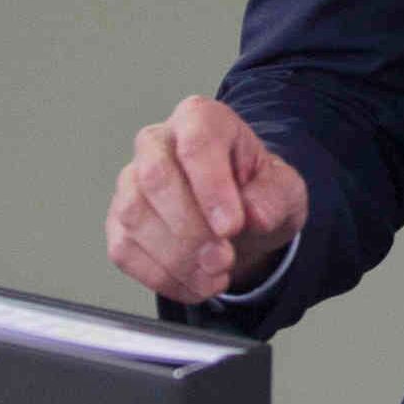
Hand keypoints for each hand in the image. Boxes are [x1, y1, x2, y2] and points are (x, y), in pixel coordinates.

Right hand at [104, 97, 305, 304]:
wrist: (240, 218)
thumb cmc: (256, 192)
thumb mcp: (284, 190)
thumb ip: (274, 198)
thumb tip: (254, 215)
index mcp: (200, 119)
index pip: (196, 143)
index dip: (211, 188)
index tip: (231, 227)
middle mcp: (157, 143)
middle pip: (156, 178)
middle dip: (191, 229)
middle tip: (223, 259)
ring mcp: (131, 181)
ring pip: (134, 217)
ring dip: (177, 258)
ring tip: (215, 275)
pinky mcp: (119, 221)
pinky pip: (125, 250)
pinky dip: (162, 276)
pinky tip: (194, 283)